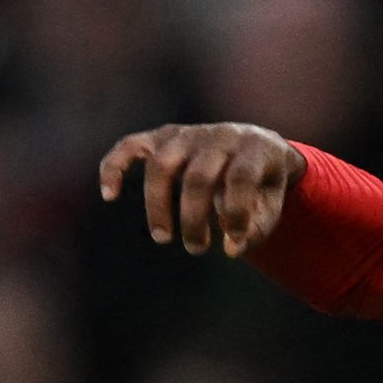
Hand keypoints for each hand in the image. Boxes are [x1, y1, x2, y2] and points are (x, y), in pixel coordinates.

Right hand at [98, 122, 305, 255]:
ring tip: (163, 237)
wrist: (256, 143)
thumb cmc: (263, 182)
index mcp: (254, 148)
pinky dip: (115, 167)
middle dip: (194, 218)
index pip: (240, 178)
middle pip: (198, 176)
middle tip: (196, 249)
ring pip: (162, 164)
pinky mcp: (162, 136)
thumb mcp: (272, 202)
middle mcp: (219, 135)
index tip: (232, 242)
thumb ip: (257, 227)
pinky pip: (130, 145)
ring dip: (158, 204)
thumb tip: (231, 248)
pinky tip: (109, 195)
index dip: (235, 213)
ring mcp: (188, 134)